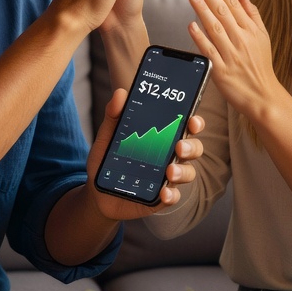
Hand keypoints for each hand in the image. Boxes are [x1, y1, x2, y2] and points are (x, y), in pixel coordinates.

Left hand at [86, 88, 204, 220]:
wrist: (96, 192)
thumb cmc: (107, 160)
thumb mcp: (108, 135)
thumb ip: (114, 115)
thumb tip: (121, 93)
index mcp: (162, 137)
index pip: (186, 126)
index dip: (195, 122)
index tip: (193, 120)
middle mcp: (170, 156)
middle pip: (194, 148)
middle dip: (191, 146)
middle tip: (179, 147)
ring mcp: (167, 178)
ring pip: (188, 172)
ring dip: (183, 171)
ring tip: (170, 172)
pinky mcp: (161, 198)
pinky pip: (173, 196)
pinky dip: (171, 195)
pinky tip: (164, 192)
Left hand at [187, 0, 282, 121]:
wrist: (264, 96)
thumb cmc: (261, 65)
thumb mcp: (263, 37)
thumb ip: (251, 14)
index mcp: (250, 30)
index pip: (233, 4)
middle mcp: (241, 40)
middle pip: (222, 12)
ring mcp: (231, 55)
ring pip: (214, 28)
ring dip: (202, 10)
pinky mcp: (221, 71)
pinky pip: (209, 51)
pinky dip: (200, 38)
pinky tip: (191, 25)